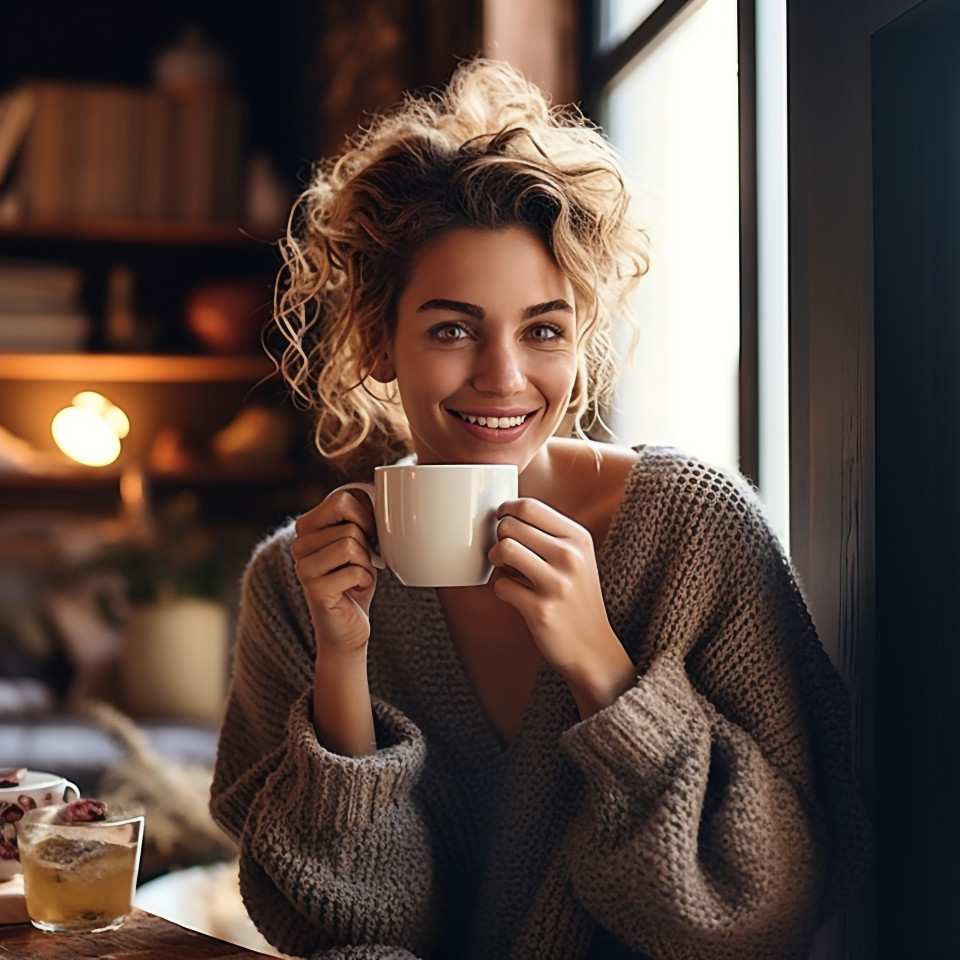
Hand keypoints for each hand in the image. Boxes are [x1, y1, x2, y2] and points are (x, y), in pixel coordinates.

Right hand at [292, 490, 378, 658]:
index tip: (366, 538)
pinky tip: (354, 592)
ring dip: (365, 566)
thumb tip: (381, 492)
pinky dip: (365, 582)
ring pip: (352, 545)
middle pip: (350, 525)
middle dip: (366, 547)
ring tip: (355, 578)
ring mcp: (303, 567)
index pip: (341, 499)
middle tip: (357, 565)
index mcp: (306, 527)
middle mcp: (298, 544)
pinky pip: (356, 571)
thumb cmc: (355, 582)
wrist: (347, 628)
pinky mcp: (315, 589)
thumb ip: (359, 518)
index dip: (365, 517)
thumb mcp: (358, 543)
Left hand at [489, 498, 634, 714]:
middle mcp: (570, 557)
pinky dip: (500, 588)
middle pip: (511, 525)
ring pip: (503, 549)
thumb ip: (548, 534)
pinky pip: (500, 584)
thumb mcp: (576, 557)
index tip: (502, 519)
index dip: (506, 510)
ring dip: (496, 559)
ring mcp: (556, 584)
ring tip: (506, 569)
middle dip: (499, 536)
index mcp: (578, 538)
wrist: (592, 647)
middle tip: (505, 552)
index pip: (530, 506)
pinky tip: (514, 594)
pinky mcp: (540, 609)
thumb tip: (505, 514)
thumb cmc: (576, 597)